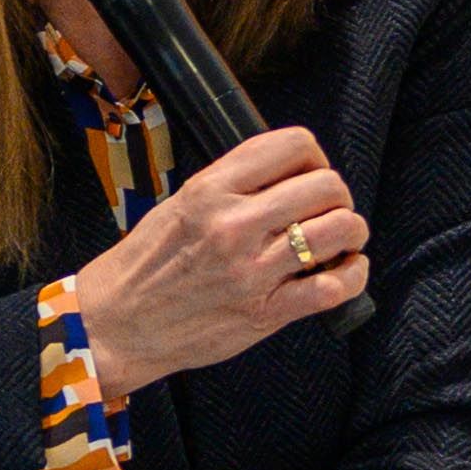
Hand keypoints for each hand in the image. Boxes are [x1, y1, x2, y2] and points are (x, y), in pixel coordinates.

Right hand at [70, 129, 371, 390]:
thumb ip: (232, 185)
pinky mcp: (266, 312)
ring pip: (339, 230)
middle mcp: (234, 224)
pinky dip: (353, 276)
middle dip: (338, 197)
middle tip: (329, 211)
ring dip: (352, 232)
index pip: (294, 145)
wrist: (117, 324)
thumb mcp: (180, 204)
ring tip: (342, 241)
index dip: (316, 158)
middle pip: (326, 186)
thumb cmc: (147, 265)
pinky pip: (334, 287)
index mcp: (212, 189)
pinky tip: (346, 271)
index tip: (310, 176)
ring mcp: (252, 270)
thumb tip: (288, 175)